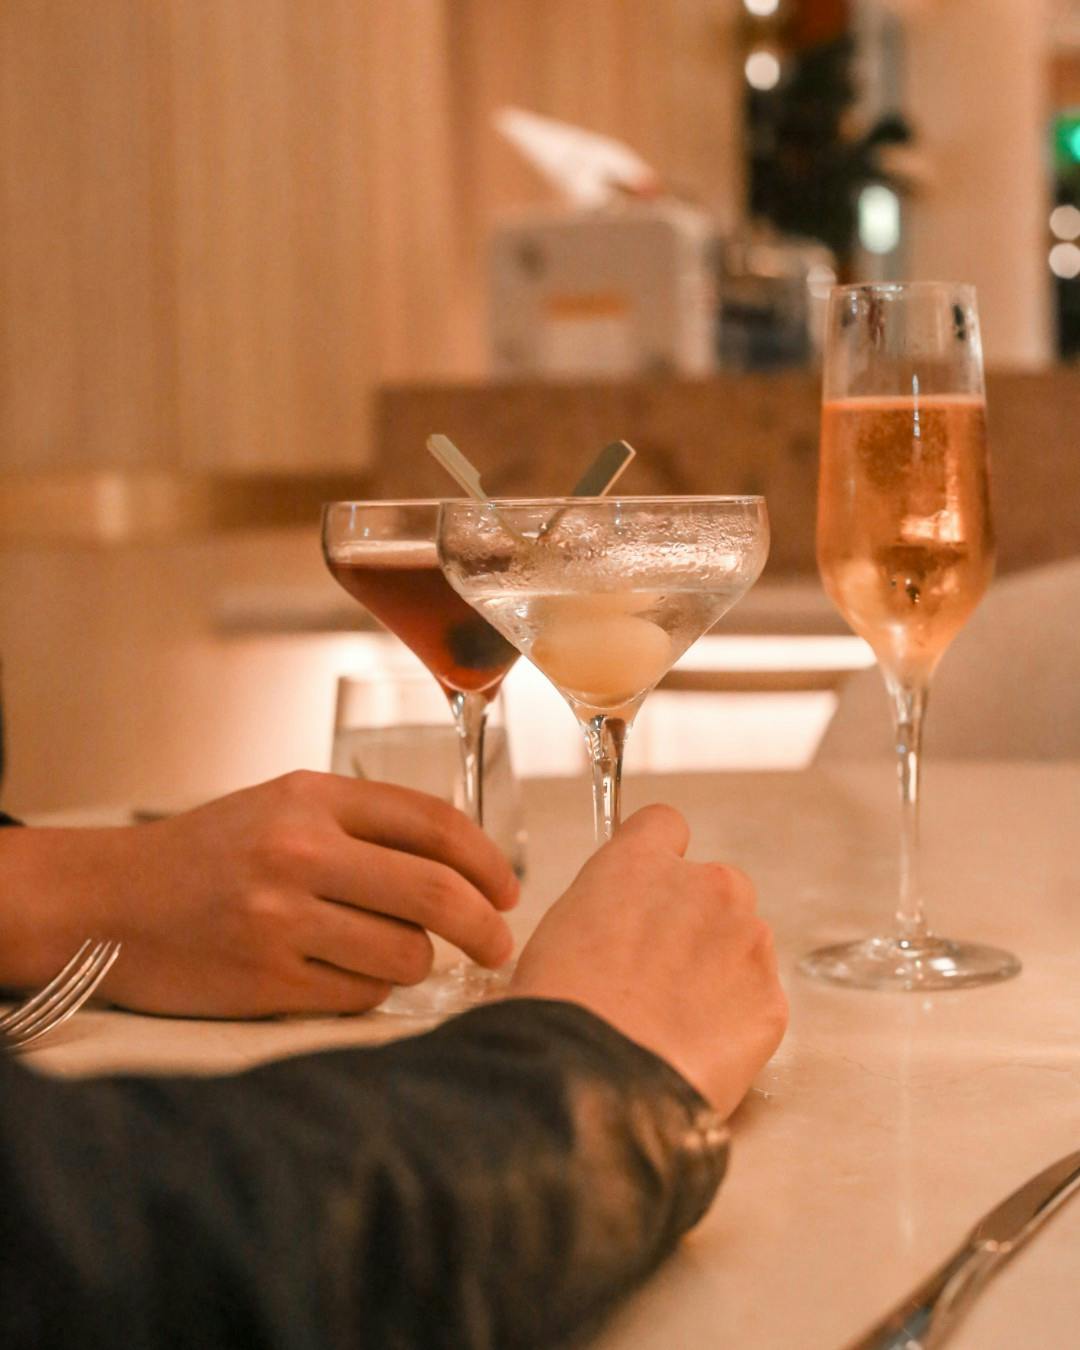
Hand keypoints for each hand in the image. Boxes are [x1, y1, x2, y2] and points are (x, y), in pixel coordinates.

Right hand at [0, 771, 517, 1016]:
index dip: (487, 861)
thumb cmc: (210, 854)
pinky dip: (368, 990)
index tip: (508, 891)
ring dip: (416, 962)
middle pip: (437, 892)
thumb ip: (366, 824)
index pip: (434, 823)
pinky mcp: (265, 981)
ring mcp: (281, 919)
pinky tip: (340, 975)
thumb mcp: (284, 807)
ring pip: (406, 954)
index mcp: (312, 797)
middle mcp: (299, 851)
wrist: (110, 903)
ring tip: (388, 953)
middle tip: (499, 943)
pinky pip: (361, 996)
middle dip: (487, 925)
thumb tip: (465, 865)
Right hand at [509, 804, 786, 1116]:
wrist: (593, 1083)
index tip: (651, 886)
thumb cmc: (561, 1010)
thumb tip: (617, 927)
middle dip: (695, 920)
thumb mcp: (558, 930)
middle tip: (658, 972)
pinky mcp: (771, 1000)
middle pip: (716, 886)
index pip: (665, 825)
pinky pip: (757, 999)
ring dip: (719, 969)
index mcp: (642, 863)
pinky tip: (696, 1046)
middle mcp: (705, 887)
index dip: (657, 856)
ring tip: (674, 1019)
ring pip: (742, 942)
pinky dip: (735, 1020)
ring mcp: (747, 942)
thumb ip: (607, 907)